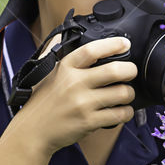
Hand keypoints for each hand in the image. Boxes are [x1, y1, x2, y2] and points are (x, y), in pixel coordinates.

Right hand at [9, 33, 136, 156]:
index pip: (92, 50)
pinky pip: (119, 114)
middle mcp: (75, 84)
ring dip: (129, 93)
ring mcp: (82, 103)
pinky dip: (126, 112)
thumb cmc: (41, 101)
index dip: (113, 44)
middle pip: (114, 71)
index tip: (125, 44)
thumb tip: (62, 34)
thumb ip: (54, 51)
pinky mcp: (89, 122)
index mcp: (65, 68)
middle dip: (130, 70)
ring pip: (122, 93)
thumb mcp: (45, 72)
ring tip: (126, 94)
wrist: (33, 131)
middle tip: (131, 71)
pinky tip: (122, 110)